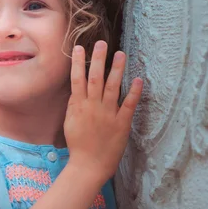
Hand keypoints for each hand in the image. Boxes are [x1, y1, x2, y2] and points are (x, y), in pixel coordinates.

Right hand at [64, 40, 142, 183]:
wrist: (88, 164)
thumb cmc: (77, 144)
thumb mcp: (69, 121)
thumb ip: (74, 105)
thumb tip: (76, 89)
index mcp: (78, 105)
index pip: (77, 79)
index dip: (78, 62)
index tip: (79, 48)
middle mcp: (92, 106)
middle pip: (95, 78)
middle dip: (98, 59)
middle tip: (102, 43)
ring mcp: (107, 114)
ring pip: (113, 87)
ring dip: (117, 69)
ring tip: (121, 54)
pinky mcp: (121, 123)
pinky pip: (129, 104)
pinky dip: (134, 92)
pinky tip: (138, 79)